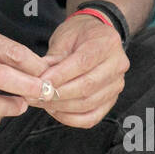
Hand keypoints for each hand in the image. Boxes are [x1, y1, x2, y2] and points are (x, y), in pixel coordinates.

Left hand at [36, 14, 129, 128]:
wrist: (96, 36)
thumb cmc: (78, 34)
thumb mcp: (64, 37)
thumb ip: (53, 57)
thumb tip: (38, 79)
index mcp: (107, 42)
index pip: (83, 62)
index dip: (60, 75)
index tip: (41, 82)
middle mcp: (118, 64)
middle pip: (87, 86)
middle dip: (59, 93)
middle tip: (37, 95)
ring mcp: (117, 84)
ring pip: (89, 103)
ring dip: (62, 107)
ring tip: (42, 102)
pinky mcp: (112, 100)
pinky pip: (92, 117)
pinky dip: (71, 118)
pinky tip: (55, 111)